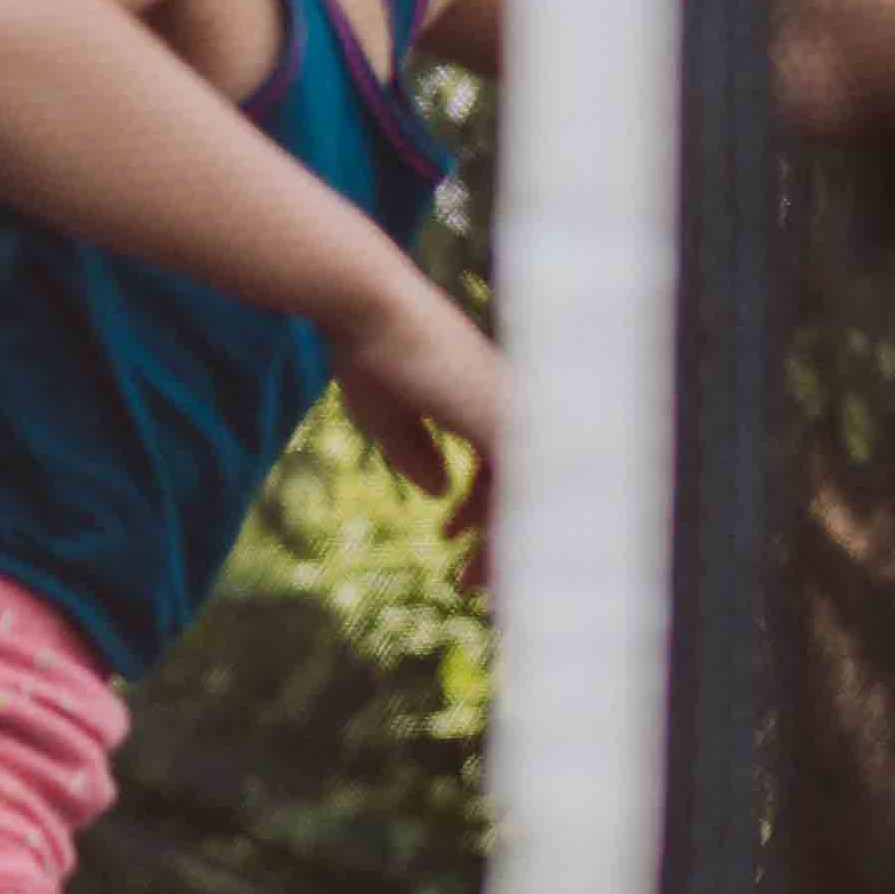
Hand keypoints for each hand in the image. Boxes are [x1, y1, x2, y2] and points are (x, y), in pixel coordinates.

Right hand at [330, 262, 501, 575]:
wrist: (370, 309)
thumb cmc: (367, 350)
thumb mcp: (388, 416)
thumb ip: (416, 453)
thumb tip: (442, 492)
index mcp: (486, 399)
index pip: (502, 469)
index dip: (478, 510)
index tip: (450, 539)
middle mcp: (511, 406)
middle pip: (525, 492)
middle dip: (499, 542)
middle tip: (472, 582)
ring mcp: (514, 413)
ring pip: (527, 501)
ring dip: (501, 549)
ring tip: (469, 584)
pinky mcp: (505, 423)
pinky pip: (518, 497)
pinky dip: (503, 535)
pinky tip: (480, 560)